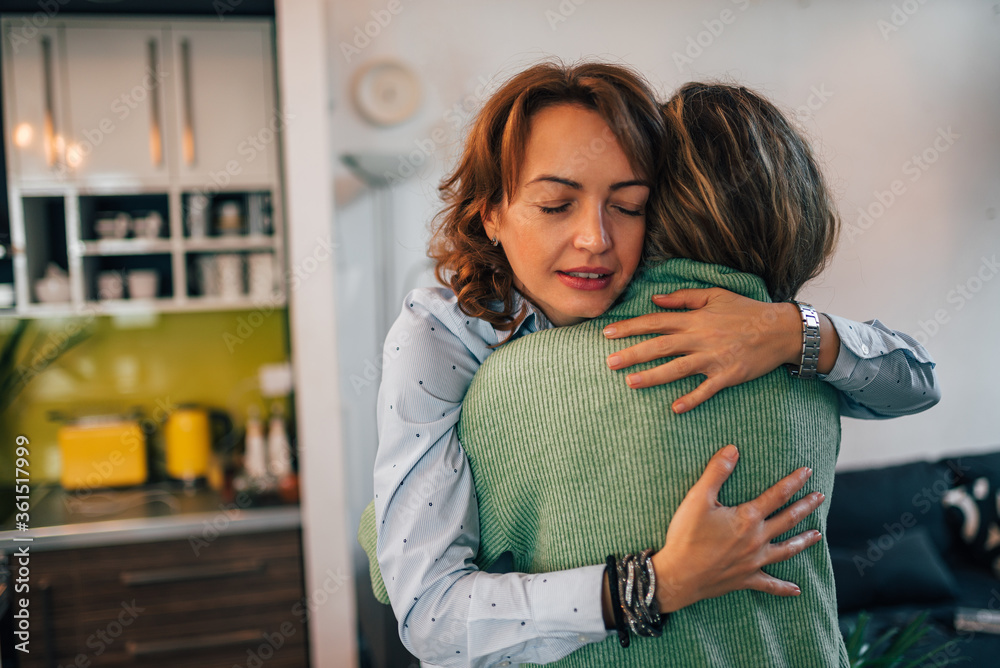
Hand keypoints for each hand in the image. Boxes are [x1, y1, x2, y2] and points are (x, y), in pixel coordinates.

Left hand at [602, 288, 802, 412]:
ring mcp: (713, 358)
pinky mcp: (728, 375)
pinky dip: (692, 399)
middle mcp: (700, 338)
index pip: (655, 322)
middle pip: (660, 346)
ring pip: (677, 368)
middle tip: (609, 362)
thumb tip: (655, 299)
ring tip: (630, 382)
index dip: (630, 328)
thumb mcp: (715, 295)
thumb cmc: (746, 311)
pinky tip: (675, 407)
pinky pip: (707, 389)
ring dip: (653, 376)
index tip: (607, 334)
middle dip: (632, 354)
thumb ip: (683, 297)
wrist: (781, 329)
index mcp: (694, 319)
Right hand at [650, 444, 824, 613]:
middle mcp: (757, 539)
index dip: (794, 482)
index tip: (808, 471)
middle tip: (820, 496)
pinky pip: (770, 584)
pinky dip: (784, 587)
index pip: (778, 495)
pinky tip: (797, 590)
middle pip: (789, 520)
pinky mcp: (746, 579)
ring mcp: (754, 561)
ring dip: (803, 541)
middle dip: (806, 506)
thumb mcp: (697, 498)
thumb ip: (716, 472)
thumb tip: (733, 449)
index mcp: (748, 518)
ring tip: (817, 535)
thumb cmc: (686, 536)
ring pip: (786, 550)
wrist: (678, 576)